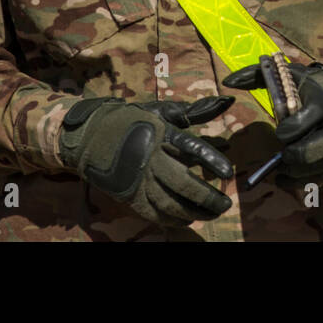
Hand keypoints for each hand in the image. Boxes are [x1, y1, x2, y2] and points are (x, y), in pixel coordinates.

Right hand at [58, 96, 234, 225]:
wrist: (93, 134)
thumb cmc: (136, 120)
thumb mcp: (165, 111)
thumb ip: (198, 111)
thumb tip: (227, 102)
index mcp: (163, 134)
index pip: (192, 148)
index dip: (211, 160)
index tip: (229, 172)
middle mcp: (152, 158)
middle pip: (183, 184)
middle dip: (207, 198)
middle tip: (225, 204)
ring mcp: (139, 180)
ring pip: (170, 204)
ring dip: (194, 213)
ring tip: (213, 214)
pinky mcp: (130, 195)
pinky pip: (154, 214)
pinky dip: (173, 220)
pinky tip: (188, 220)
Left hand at [224, 61, 322, 187]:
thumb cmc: (305, 84)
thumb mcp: (284, 73)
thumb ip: (256, 75)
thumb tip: (229, 82)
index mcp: (322, 98)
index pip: (314, 114)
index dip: (296, 127)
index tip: (279, 132)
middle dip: (301, 154)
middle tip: (283, 155)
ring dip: (301, 171)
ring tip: (280, 170)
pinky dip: (303, 181)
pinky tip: (284, 178)